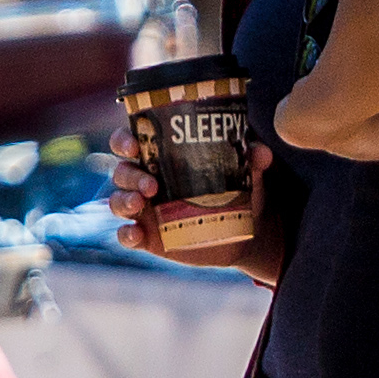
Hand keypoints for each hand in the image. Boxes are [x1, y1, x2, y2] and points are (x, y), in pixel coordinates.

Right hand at [104, 119, 274, 263]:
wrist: (246, 233)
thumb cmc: (239, 190)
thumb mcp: (247, 174)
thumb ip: (252, 160)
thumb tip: (260, 152)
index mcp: (162, 157)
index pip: (131, 141)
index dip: (124, 140)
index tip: (134, 144)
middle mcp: (147, 180)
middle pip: (122, 171)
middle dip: (129, 175)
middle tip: (151, 184)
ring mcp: (145, 210)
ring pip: (118, 201)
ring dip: (123, 200)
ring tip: (140, 203)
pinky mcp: (149, 237)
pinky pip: (126, 235)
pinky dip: (126, 235)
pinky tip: (137, 234)